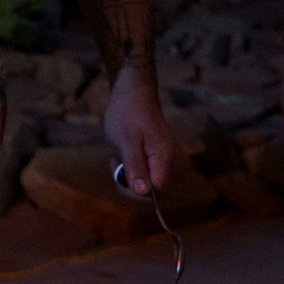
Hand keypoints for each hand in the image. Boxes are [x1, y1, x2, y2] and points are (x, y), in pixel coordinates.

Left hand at [104, 64, 175, 194]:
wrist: (132, 90)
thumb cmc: (127, 112)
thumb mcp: (126, 141)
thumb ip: (135, 167)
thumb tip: (143, 193)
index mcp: (164, 159)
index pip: (155, 193)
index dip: (135, 192)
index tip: (118, 175)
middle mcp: (168, 161)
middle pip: (152, 190)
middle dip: (129, 183)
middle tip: (115, 164)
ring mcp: (163, 157)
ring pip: (146, 180)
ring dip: (128, 174)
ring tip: (117, 155)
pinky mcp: (156, 153)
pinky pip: (144, 170)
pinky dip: (130, 166)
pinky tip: (122, 153)